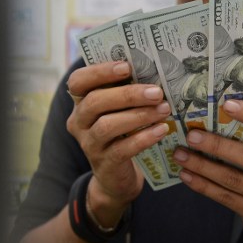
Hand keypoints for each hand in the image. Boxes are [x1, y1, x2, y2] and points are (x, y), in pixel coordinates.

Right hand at [66, 62, 171, 210]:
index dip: (100, 72)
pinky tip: (161, 130)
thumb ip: (125, 92)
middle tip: (157, 92)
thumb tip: (154, 71)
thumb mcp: (118, 111)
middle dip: (128, 94)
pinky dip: (144, 137)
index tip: (126, 66)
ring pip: (108, 126)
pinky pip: (122, 148)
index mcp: (80, 102)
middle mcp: (79, 122)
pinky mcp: (104, 163)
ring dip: (139, 115)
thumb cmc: (121, 133)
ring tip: (164, 109)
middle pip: (95, 102)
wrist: (116, 176)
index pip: (78, 81)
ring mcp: (89, 144)